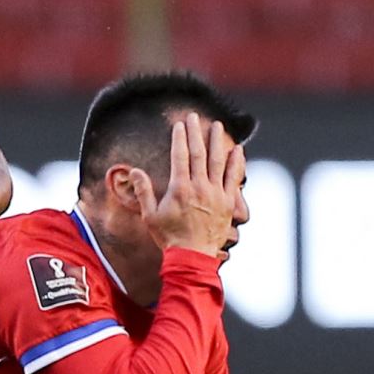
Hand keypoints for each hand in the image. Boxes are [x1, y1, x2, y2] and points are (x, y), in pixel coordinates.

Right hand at [131, 112, 244, 257]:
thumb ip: (143, 191)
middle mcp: (200, 187)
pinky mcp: (228, 202)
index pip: (180, 156)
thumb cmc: (169, 236)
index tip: (179, 125)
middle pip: (199, 153)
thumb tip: (135, 171)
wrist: (192, 256)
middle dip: (196, 133)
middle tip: (195, 117)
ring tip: (217, 126)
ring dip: (217, 142)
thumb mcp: (150, 215)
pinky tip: (238, 150)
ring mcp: (216, 194)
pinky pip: (234, 178)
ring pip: (218, 161)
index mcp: (180, 188)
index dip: (180, 138)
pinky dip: (236, 162)